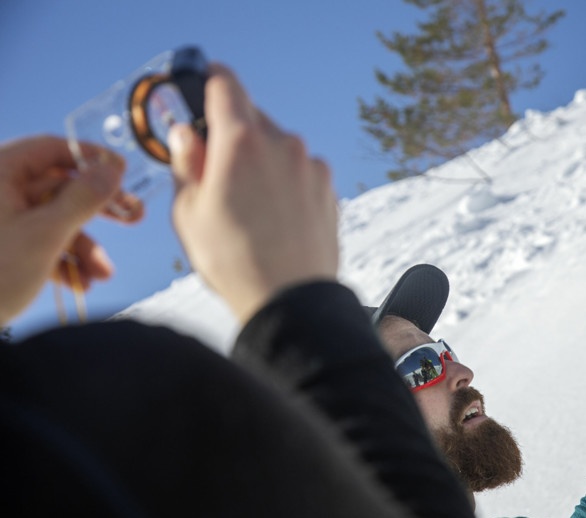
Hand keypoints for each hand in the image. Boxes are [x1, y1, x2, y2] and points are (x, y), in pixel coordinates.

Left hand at [0, 136, 142, 324]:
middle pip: (57, 187)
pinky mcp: (0, 249)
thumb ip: (83, 198)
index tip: (122, 170)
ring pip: (52, 221)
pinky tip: (81, 284)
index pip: (49, 149)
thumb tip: (111, 168)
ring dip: (83, 247)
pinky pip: (38, 243)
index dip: (90, 157)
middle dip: (96, 210)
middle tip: (135, 217)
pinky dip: (63, 261)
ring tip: (103, 274)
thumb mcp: (45, 234)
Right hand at [169, 64, 338, 323]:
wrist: (291, 300)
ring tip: (250, 208)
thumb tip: (187, 133)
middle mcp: (282, 143)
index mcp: (241, 141)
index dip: (210, 80)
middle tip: (218, 172)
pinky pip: (300, 171)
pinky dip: (286, 182)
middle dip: (232, 135)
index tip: (205, 83)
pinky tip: (277, 218)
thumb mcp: (189, 211)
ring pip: (278, 147)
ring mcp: (311, 165)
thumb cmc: (232, 260)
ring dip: (262, 162)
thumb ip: (186, 162)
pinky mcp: (329, 188)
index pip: (225, 84)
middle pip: (252, 118)